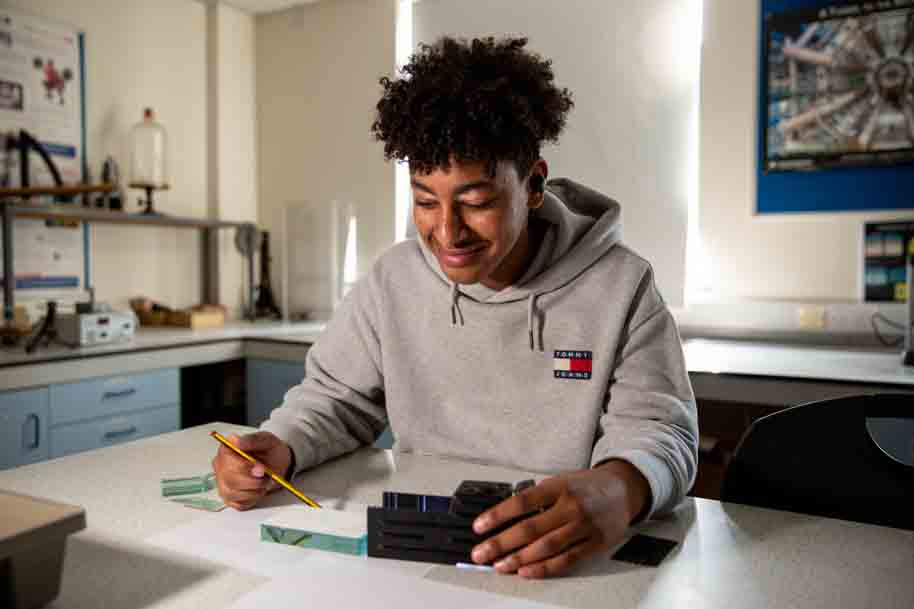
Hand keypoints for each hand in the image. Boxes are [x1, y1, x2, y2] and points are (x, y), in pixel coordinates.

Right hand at [212, 431, 292, 510]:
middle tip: (267, 478)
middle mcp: (221, 467)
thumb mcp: (266, 440)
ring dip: (254, 491)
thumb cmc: (269, 451)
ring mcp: (223, 484)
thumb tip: (235, 440)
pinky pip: (238, 504)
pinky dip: (253, 499)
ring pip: (232, 494)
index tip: (261, 469)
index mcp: (226, 450)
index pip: (228, 461)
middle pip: (230, 480)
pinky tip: (259, 490)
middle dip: (253, 481)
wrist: (277, 463)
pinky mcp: (230, 498)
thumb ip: (252, 440)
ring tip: (265, 483)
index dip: (245, 467)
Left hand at [470, 460, 650, 577]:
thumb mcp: (561, 480)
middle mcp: (571, 506)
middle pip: (530, 528)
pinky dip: (544, 568)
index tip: (479, 526)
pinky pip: (566, 559)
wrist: (623, 488)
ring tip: (499, 565)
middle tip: (481, 553)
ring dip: (519, 559)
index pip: (522, 502)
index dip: (498, 515)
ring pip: (546, 547)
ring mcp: (584, 526)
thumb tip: (507, 517)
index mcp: (559, 486)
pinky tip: (526, 572)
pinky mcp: (595, 543)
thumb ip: (538, 496)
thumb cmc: (586, 485)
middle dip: (501, 543)